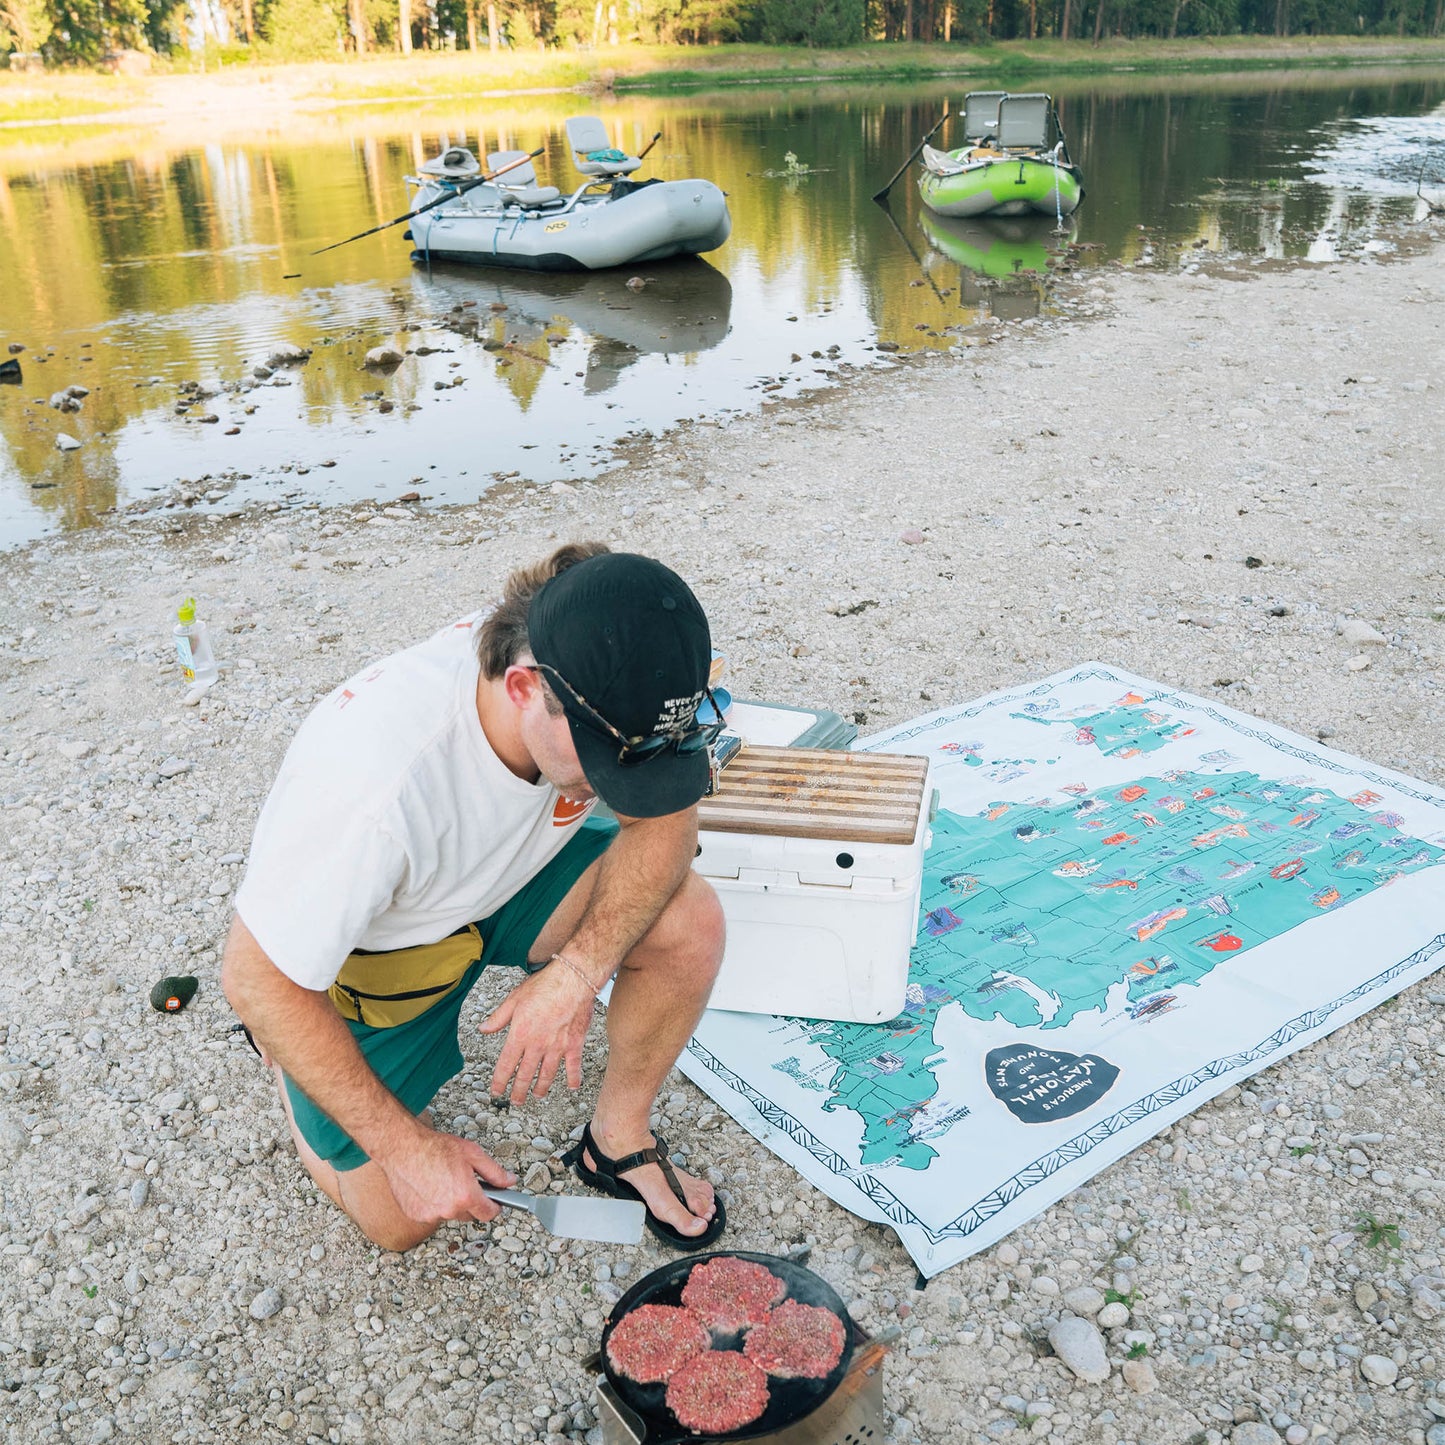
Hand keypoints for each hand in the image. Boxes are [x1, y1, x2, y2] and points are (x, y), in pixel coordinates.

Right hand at [379, 1124, 515, 1225]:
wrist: (402, 1148)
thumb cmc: (434, 1147)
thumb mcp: (472, 1153)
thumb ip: (494, 1171)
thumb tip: (509, 1181)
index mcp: (465, 1196)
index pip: (489, 1213)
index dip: (495, 1206)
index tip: (496, 1201)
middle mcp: (448, 1210)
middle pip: (470, 1214)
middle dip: (471, 1201)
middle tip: (465, 1181)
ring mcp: (431, 1214)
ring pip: (450, 1213)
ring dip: (451, 1203)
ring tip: (445, 1180)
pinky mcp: (416, 1215)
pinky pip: (433, 1212)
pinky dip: (434, 1203)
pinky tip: (430, 1185)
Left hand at [479, 962, 594, 1105]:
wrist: (573, 980)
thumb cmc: (545, 985)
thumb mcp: (514, 998)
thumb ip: (498, 1017)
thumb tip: (483, 1028)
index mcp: (520, 1035)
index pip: (505, 1065)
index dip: (499, 1082)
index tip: (496, 1091)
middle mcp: (537, 1045)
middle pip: (525, 1075)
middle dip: (518, 1092)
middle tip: (515, 1101)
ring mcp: (556, 1047)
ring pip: (546, 1075)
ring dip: (540, 1088)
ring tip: (537, 1096)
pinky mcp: (574, 1044)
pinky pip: (573, 1066)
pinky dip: (573, 1078)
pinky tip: (572, 1087)